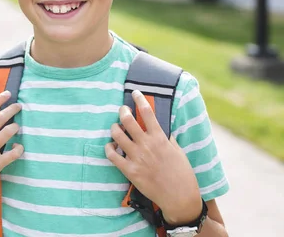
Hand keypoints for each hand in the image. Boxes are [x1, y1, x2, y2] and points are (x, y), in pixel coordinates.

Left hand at [105, 90, 202, 224]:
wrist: (179, 197)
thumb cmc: (182, 174)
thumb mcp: (178, 151)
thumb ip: (167, 138)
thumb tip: (160, 129)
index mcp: (160, 138)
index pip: (147, 113)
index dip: (140, 100)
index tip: (135, 93)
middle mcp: (147, 145)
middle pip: (128, 120)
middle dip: (123, 111)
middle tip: (122, 110)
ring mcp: (137, 157)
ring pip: (117, 135)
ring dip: (114, 128)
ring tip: (116, 127)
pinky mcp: (130, 171)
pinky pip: (112, 155)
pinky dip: (108, 148)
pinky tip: (110, 146)